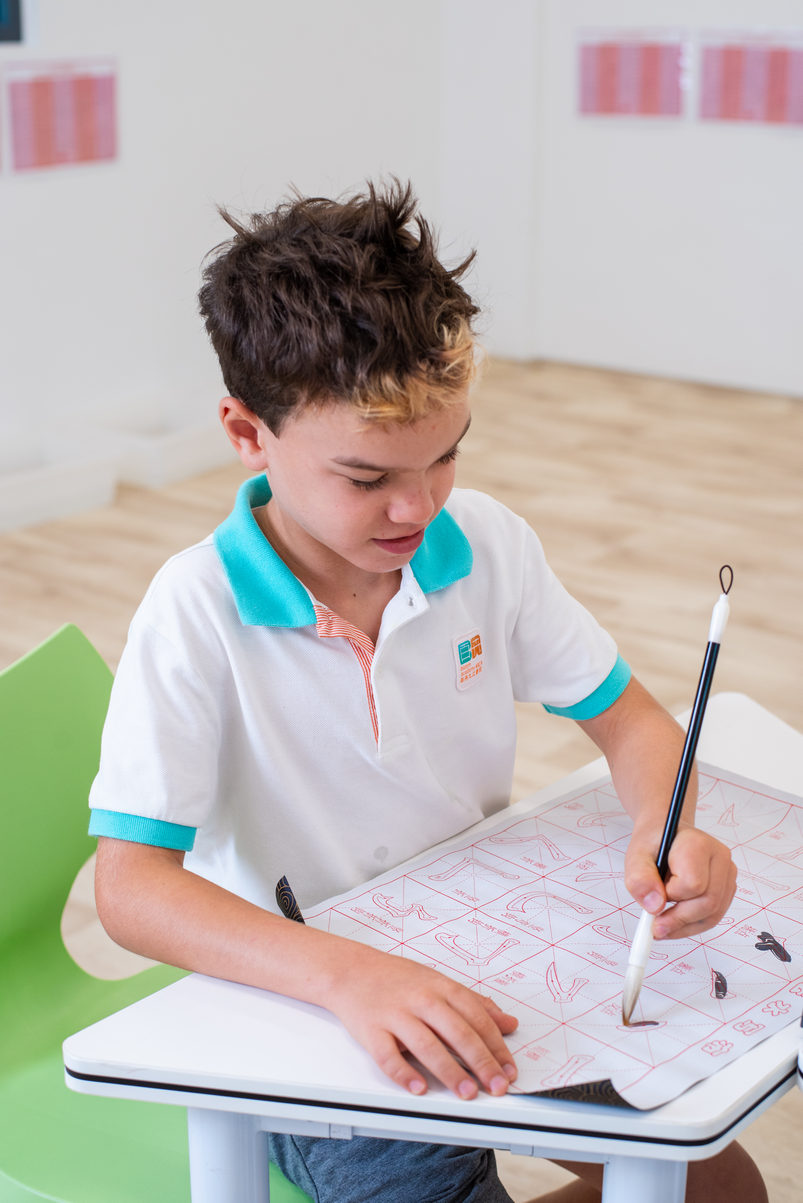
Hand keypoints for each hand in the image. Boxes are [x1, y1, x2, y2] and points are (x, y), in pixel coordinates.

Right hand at [326, 944, 518, 1098]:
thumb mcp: (440, 982)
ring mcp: (395, 1014)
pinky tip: (418, 1088)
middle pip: (456, 1032)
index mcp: (441, 987)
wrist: (351, 970)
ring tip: (467, 1093)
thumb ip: (476, 1003)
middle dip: (480, 1062)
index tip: (509, 1070)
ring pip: (426, 1045)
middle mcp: (421, 999)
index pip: (477, 1018)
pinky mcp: (371, 1030)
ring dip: (449, 1071)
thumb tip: (509, 1023)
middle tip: (497, 1086)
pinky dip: (403, 1073)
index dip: (496, 1046)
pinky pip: (388, 1055)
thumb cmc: (398, 979)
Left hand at [625, 824, 736, 939]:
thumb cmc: (652, 843)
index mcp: (698, 844)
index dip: (671, 896)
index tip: (654, 896)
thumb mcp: (636, 856)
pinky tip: (675, 922)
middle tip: (655, 928)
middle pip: (708, 902)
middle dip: (680, 920)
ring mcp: (727, 872)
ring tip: (663, 926)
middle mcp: (719, 857)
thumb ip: (640, 879)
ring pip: (714, 913)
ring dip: (686, 926)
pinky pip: (715, 915)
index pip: (693, 884)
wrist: (664, 833)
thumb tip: (654, 907)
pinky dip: (693, 925)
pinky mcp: (726, 886)